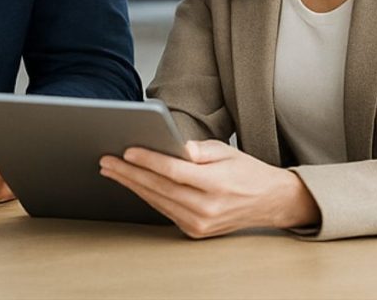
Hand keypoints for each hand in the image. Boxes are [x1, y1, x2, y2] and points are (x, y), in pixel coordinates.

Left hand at [99, 140, 319, 238]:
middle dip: (129, 173)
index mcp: (217, 184)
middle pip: (160, 188)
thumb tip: (176, 146)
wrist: (268, 202)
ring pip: (158, 201)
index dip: (148, 160)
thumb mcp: (226, 151)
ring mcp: (200, 223)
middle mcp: (207, 208)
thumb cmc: (246, 172)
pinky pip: (164, 211)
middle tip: (107, 160)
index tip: (127, 150)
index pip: (175, 171)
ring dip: (132, 185)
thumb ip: (200, 150)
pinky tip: (132, 183)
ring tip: (112, 170)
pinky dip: (147, 196)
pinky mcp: (195, 231)